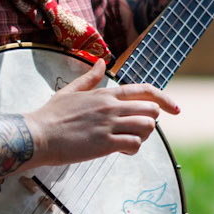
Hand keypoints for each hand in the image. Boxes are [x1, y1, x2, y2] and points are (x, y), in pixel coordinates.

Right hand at [27, 58, 179, 165]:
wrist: (37, 135)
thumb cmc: (51, 115)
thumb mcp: (70, 91)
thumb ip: (90, 78)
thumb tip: (101, 62)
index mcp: (105, 93)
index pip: (145, 91)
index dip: (165, 100)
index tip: (176, 109)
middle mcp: (111, 107)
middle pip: (151, 111)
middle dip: (150, 122)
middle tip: (136, 131)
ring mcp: (109, 125)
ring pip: (147, 127)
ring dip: (143, 137)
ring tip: (127, 141)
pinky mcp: (105, 144)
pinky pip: (135, 144)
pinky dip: (134, 149)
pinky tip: (121, 151)